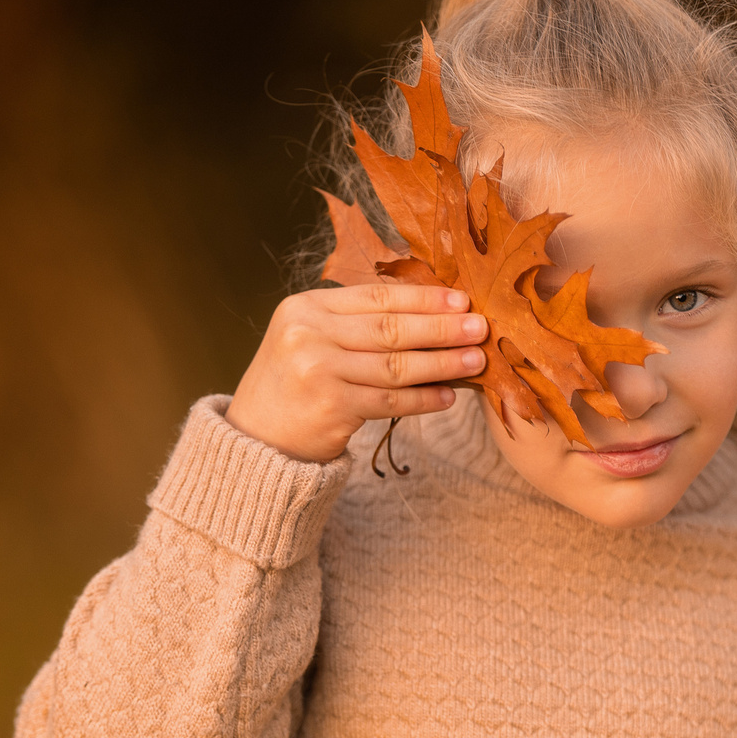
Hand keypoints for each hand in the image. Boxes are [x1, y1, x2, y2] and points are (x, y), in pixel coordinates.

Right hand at [226, 284, 486, 462]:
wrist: (256, 440)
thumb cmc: (293, 386)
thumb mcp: (311, 339)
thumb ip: (355, 324)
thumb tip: (429, 312)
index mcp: (306, 307)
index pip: (375, 297)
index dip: (422, 298)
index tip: (460, 298)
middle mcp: (308, 333)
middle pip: (390, 328)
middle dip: (442, 327)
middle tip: (480, 326)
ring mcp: (318, 370)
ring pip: (396, 365)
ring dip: (442, 363)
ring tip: (475, 361)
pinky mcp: (331, 406)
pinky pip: (390, 401)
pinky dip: (423, 398)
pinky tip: (448, 396)